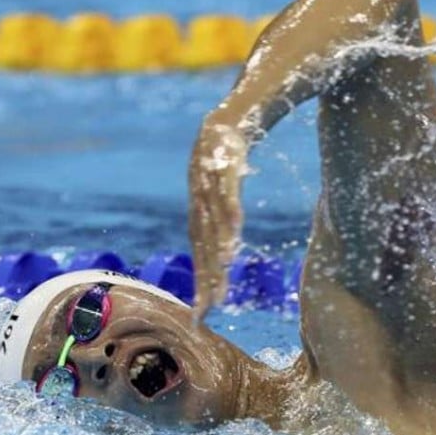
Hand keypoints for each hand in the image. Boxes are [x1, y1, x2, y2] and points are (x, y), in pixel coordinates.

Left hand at [188, 118, 247, 321]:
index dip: (201, 284)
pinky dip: (230, 212)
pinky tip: (236, 231)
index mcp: (199, 215)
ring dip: (220, 248)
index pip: (200, 256)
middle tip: (212, 307)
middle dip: (208, 277)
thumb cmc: (225, 161)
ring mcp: (210, 186)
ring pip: (215, 222)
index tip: (203, 314)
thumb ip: (222, 221)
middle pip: (204, 246)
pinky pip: (228, 192)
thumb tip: (225, 253)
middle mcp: (200, 205)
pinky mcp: (224, 166)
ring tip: (225, 272)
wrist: (227, 119)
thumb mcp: (221, 195)